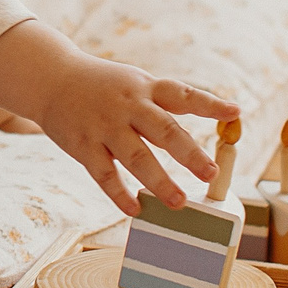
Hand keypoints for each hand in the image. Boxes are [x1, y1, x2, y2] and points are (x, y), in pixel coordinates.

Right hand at [0, 21, 239, 216]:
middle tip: (210, 174)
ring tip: (178, 202)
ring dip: (158, 181)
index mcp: (145, 88)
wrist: (51, 78)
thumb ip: (164, 105)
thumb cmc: (103, 86)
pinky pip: (104, 174)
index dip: (210, 103)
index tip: (236, 112)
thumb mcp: (134, 83)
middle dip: (189, 153)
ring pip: (136, 156)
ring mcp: (104, 126)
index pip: (182, 94)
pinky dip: (119, 193)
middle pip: (164, 130)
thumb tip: (205, 128)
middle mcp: (128, 106)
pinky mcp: (83, 145)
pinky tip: (135, 209)